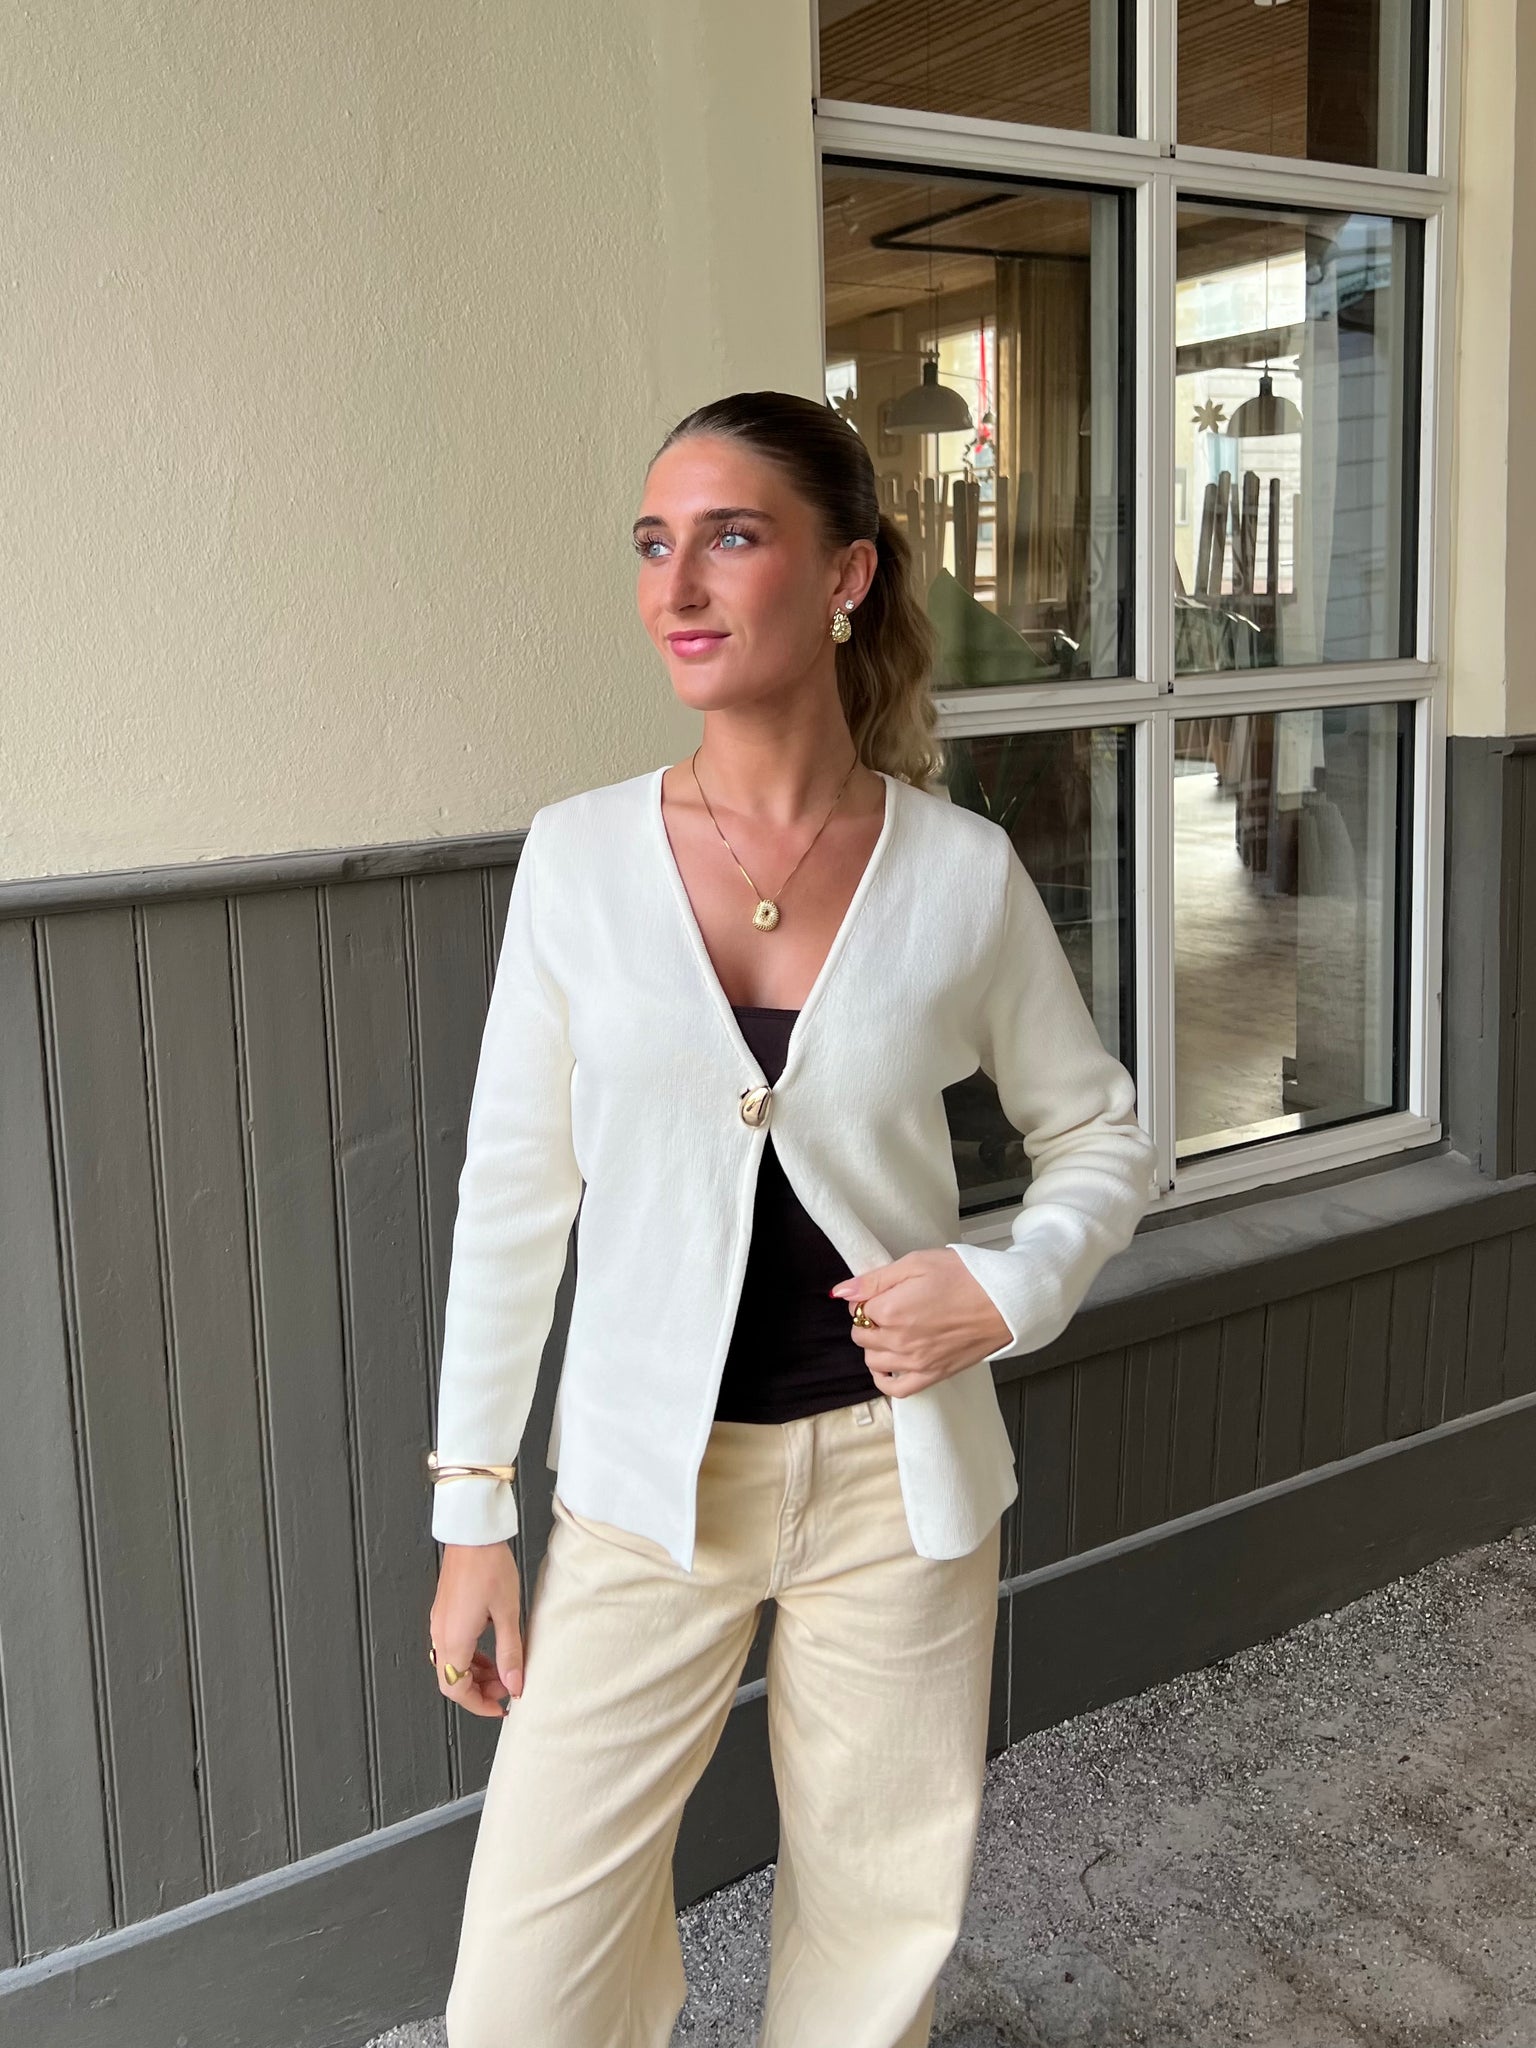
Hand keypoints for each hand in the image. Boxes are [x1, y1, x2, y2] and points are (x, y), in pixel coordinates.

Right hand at [430, 1540, 525, 1717]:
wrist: (472, 1534)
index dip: (478, 1704)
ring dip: (476, 1672)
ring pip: (452, 1663)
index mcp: (454, 1640)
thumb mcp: (507, 1613)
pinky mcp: (445, 1611)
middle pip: (452, 1679)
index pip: (456, 1690)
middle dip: (479, 1689)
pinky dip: (470, 1654)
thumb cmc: (489, 1566)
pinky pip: (452, 1645)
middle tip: (506, 1686)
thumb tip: (514, 1685)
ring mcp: (440, 1622)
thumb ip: (510, 1653)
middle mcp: (441, 1634)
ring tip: (503, 1668)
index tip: (500, 1706)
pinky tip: (490, 1645)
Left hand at [830, 1248, 1011, 1394]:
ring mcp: (915, 1362)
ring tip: (895, 1329)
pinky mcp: (932, 1375)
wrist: (1005, 1301)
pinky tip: (890, 1363)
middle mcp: (899, 1340)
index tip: (883, 1291)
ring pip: (872, 1360)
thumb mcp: (917, 1262)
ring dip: (875, 1344)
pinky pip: (895, 1389)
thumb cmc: (967, 1277)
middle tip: (891, 1306)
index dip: (867, 1296)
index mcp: (892, 1309)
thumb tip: (841, 1291)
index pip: (857, 1308)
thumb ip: (874, 1279)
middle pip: (861, 1334)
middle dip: (869, 1319)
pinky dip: (885, 1378)